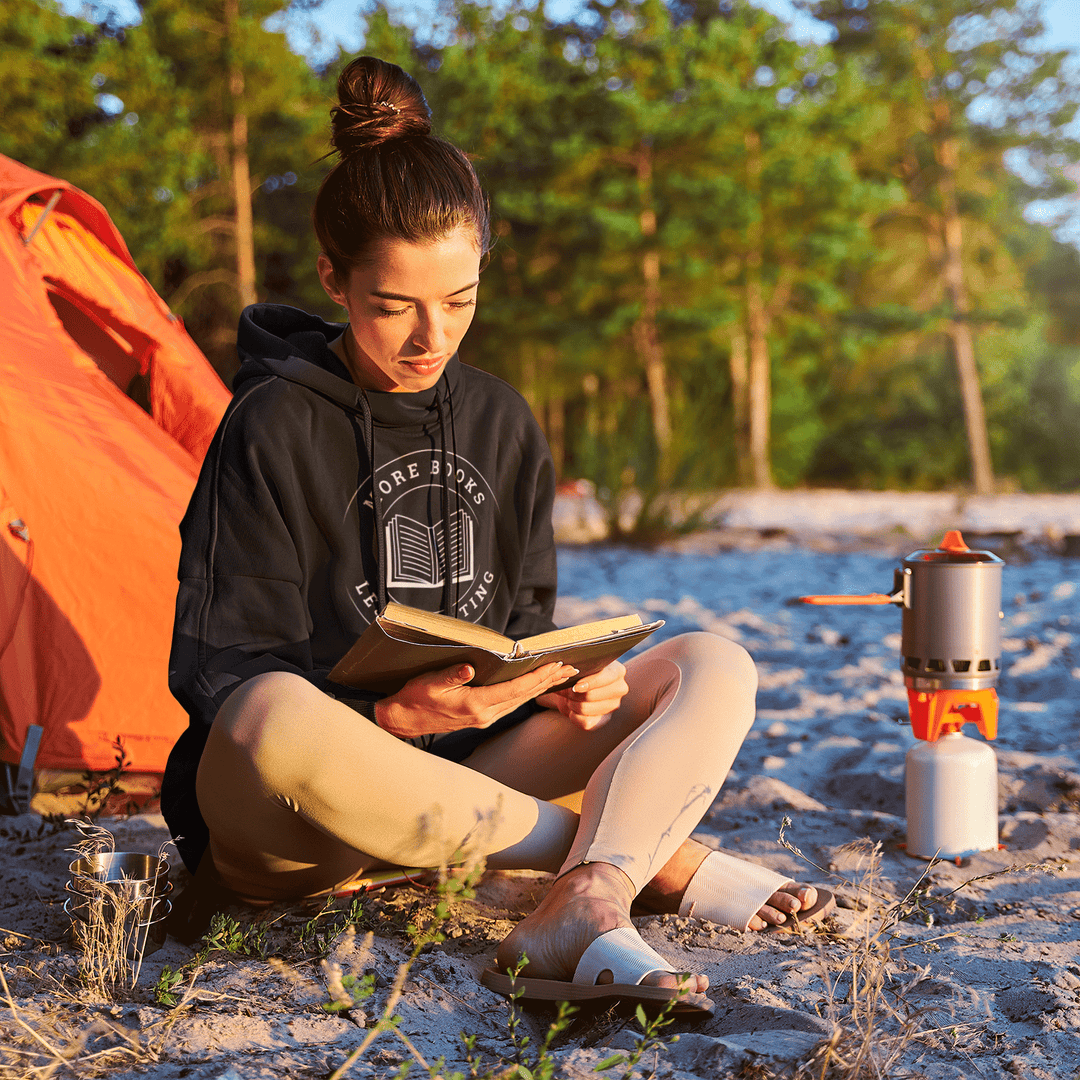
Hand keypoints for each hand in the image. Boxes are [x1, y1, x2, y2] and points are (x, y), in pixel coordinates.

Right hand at [375, 661, 577, 740]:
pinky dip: (526, 694)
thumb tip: (470, 667)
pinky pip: (510, 705)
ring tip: (559, 676)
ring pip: (519, 702)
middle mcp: (484, 715)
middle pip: (524, 696)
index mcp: (475, 705)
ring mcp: (483, 719)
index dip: (538, 677)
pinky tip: (534, 687)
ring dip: (540, 688)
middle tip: (570, 669)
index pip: (515, 690)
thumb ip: (451, 675)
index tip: (556, 665)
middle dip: (548, 682)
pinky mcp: (480, 719)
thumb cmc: (414, 698)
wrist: (402, 721)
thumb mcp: (430, 682)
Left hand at [535, 659, 628, 730]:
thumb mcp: (578, 667)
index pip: (606, 678)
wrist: (576, 687)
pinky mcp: (604, 720)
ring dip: (571, 704)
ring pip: (584, 709)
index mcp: (617, 671)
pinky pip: (585, 723)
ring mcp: (613, 705)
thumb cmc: (579, 672)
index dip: (590, 683)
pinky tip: (573, 710)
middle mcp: (619, 688)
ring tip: (569, 698)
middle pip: (591, 695)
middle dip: (573, 694)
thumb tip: (567, 674)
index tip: (575, 687)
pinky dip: (574, 716)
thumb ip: (575, 669)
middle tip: (567, 690)